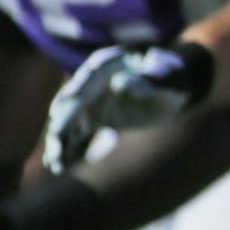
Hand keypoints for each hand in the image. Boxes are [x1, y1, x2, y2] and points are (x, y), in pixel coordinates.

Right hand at [44, 42, 213, 174]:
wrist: (174, 89)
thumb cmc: (173, 78)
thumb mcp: (166, 79)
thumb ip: (147, 80)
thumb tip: (120, 84)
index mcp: (110, 64)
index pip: (90, 75)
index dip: (78, 88)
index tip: (66, 102)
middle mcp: (94, 82)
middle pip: (73, 102)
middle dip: (63, 123)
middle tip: (56, 143)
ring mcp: (92, 101)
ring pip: (71, 121)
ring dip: (61, 141)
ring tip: (54, 162)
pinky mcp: (96, 119)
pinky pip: (78, 134)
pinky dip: (69, 149)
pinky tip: (59, 166)